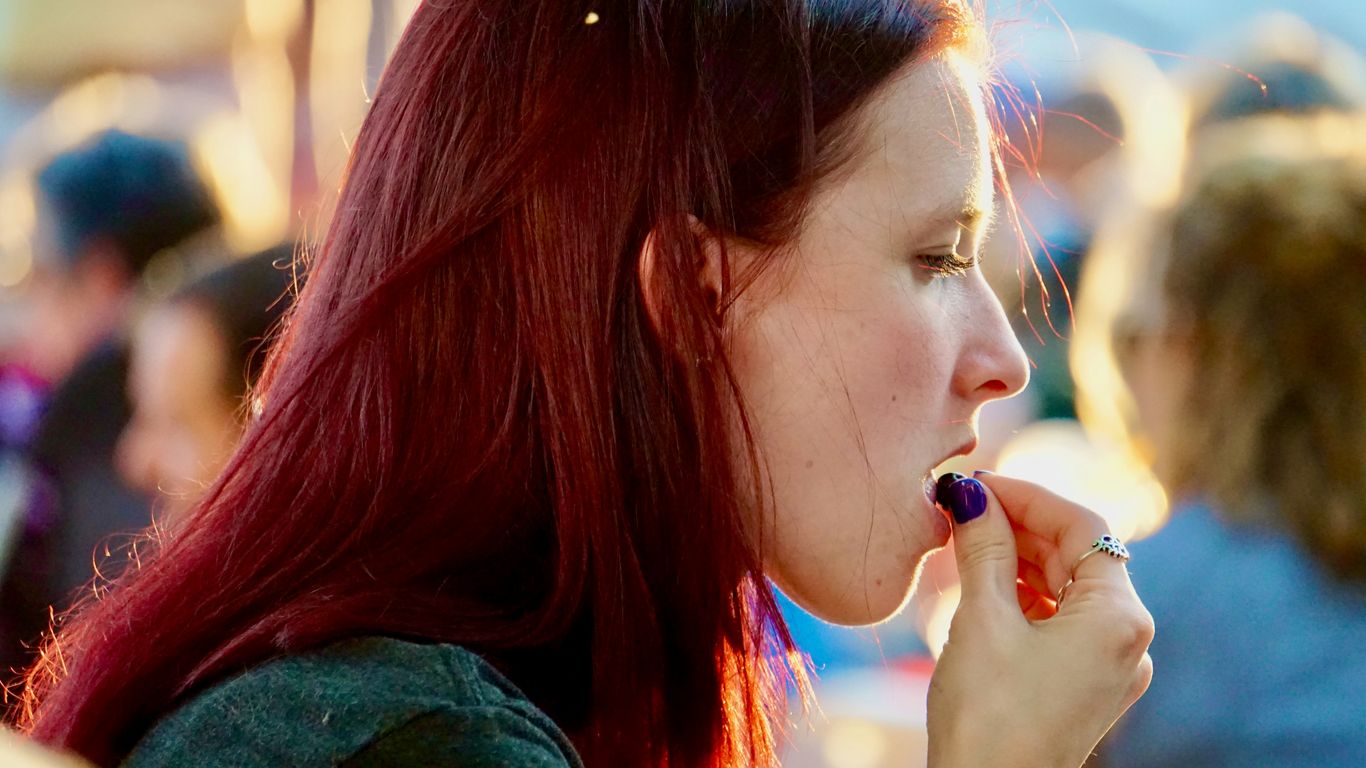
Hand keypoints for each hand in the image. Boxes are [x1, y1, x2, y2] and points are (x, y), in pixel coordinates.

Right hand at [926, 473, 1153, 767]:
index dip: (1027, 495)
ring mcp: (1108, 666)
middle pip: (1077, 555)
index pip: (1082, 526)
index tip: (977, 482)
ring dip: (1018, 558)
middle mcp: (1127, 640)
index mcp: (1120, 618)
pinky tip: (983, 583)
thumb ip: (983, 547)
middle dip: (1019, 525)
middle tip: (963, 505)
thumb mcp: (982, 619)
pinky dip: (1023, 594)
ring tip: (965, 539)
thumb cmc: (988, 715)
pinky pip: (1060, 620)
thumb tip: (970, 493)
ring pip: (1066, 587)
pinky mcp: (1084, 685)